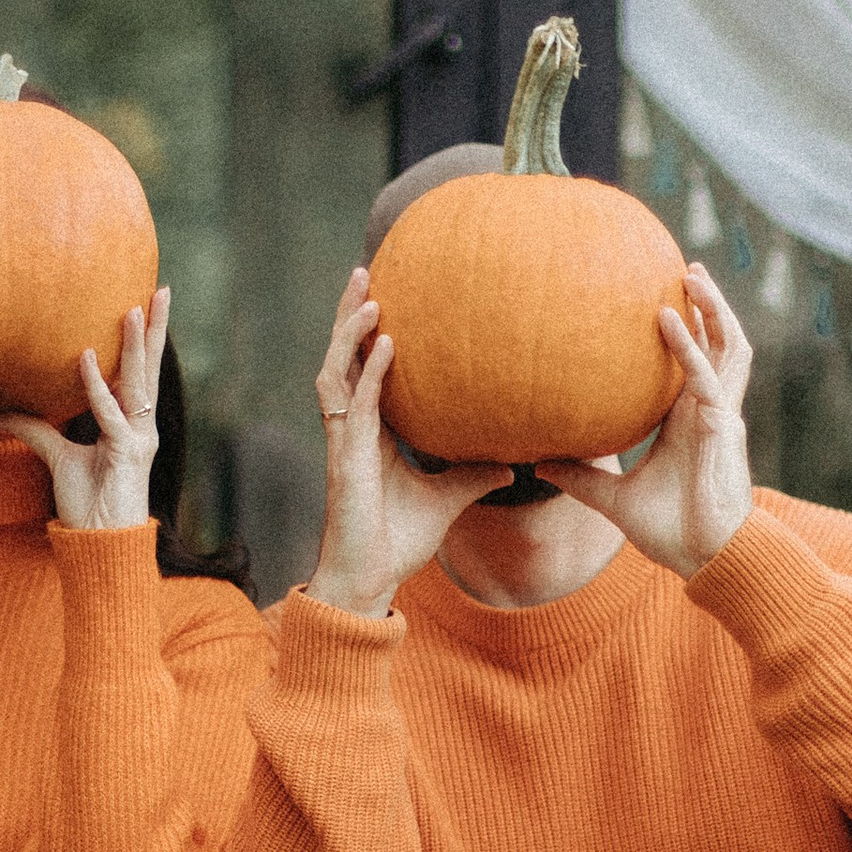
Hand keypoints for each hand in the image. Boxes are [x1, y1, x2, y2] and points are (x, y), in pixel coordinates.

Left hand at [5, 291, 171, 531]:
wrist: (100, 544)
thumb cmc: (87, 504)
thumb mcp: (57, 458)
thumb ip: (34, 430)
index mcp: (132, 423)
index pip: (140, 372)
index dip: (143, 340)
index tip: (146, 303)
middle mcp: (141, 426)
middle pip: (150, 368)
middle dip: (156, 328)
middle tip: (162, 288)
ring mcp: (139, 440)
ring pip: (138, 383)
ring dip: (135, 345)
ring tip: (133, 307)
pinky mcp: (127, 455)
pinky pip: (109, 414)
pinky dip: (97, 386)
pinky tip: (87, 357)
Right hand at [306, 271, 510, 618]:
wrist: (370, 581)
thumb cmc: (398, 542)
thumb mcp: (449, 499)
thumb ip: (474, 475)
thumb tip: (514, 462)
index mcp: (368, 433)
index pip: (362, 369)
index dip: (366, 333)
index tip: (384, 294)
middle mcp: (351, 429)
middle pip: (342, 358)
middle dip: (349, 314)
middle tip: (364, 270)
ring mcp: (344, 442)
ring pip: (336, 371)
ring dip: (350, 332)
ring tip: (371, 293)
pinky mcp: (346, 459)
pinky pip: (357, 404)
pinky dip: (370, 372)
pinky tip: (386, 344)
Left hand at [541, 264, 753, 579]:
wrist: (702, 559)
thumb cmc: (671, 531)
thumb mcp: (613, 500)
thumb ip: (580, 477)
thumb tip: (536, 463)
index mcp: (689, 420)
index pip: (694, 362)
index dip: (688, 329)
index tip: (660, 297)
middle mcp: (710, 409)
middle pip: (719, 343)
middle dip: (708, 304)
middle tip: (683, 267)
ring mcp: (720, 415)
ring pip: (726, 346)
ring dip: (711, 308)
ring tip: (690, 274)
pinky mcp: (721, 427)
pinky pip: (703, 376)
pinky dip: (686, 345)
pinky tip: (664, 318)